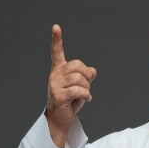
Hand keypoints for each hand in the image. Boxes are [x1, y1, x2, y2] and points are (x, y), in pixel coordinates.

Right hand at [45, 24, 95, 145]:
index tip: (56, 27)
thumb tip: (93, 70)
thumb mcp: (80, 87)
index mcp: (58, 70)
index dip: (57, 40)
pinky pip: (78, 90)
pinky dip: (85, 95)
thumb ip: (86, 78)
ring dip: (87, 88)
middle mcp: (55, 75)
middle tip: (87, 87)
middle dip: (87, 76)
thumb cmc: (69, 103)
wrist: (60, 120)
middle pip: (77, 65)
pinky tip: (85, 100)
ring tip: (84, 96)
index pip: (56, 52)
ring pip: (79, 78)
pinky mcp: (58, 95)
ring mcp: (55, 85)